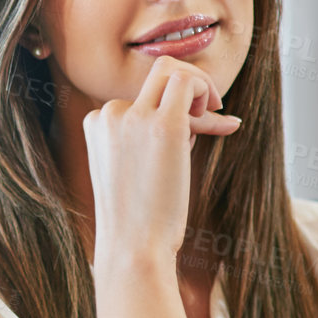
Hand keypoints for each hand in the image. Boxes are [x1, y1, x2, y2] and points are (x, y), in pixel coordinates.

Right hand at [81, 56, 241, 270]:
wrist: (133, 247)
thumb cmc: (138, 219)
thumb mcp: (131, 170)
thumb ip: (147, 139)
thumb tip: (190, 116)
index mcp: (96, 124)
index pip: (139, 97)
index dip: (171, 111)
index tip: (191, 134)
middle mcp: (109, 115)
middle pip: (155, 72)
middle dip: (188, 84)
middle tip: (208, 112)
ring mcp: (132, 117)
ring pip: (171, 70)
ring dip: (199, 87)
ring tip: (212, 120)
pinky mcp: (162, 125)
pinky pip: (188, 83)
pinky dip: (207, 92)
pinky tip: (222, 122)